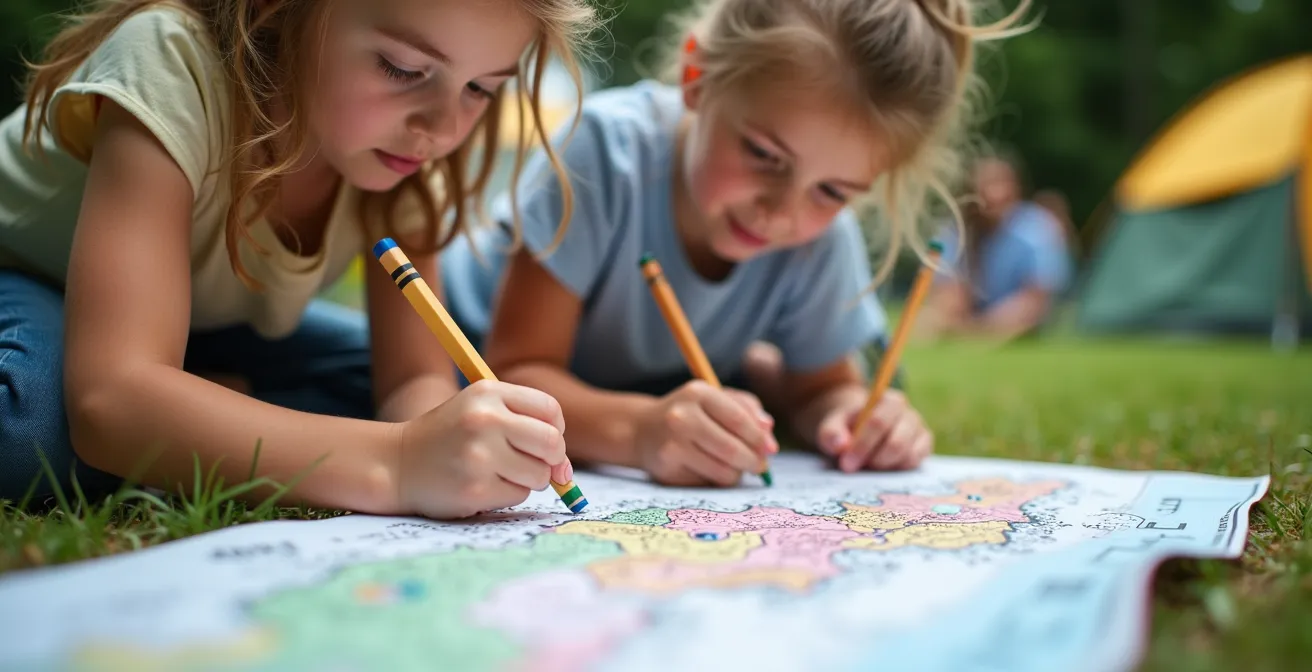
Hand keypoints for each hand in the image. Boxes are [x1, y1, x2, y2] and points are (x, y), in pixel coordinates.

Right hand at [397, 380, 569, 518]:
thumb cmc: (449, 437)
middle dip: (551, 459)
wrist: (397, 464)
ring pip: (539, 474)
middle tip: (532, 463)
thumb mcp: (480, 410)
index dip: (555, 429)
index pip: (550, 410)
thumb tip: (566, 468)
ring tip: (498, 472)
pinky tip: (483, 485)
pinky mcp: (475, 489)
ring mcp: (480, 455)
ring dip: (527, 479)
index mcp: (488, 392)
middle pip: (552, 443)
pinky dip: (507, 494)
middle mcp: (485, 419)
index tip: (542, 440)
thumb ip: (526, 426)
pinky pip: (518, 495)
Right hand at [636, 380, 777, 486]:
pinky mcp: (667, 469)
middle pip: (732, 449)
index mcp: (698, 393)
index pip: (739, 419)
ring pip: (723, 471)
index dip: (759, 438)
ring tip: (735, 466)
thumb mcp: (717, 399)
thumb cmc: (691, 412)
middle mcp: (681, 417)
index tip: (771, 449)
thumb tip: (769, 433)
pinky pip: (707, 482)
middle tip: (760, 466)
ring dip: (737, 474)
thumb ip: (747, 410)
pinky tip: (710, 468)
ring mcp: (672, 444)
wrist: (644, 430)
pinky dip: (717, 479)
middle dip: (754, 462)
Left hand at [816, 389, 931, 471]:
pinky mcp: (924, 446)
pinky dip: (896, 469)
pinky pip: (914, 463)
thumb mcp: (833, 426)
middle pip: (896, 442)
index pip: (878, 422)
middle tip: (854, 469)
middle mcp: (908, 413)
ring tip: (867, 464)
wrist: (861, 430)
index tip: (846, 463)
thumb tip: (841, 446)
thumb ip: (831, 433)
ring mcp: (919, 430)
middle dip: (873, 460)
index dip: (862, 445)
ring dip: (883, 466)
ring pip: (907, 455)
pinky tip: (882, 466)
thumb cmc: (847, 427)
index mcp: (887, 400)